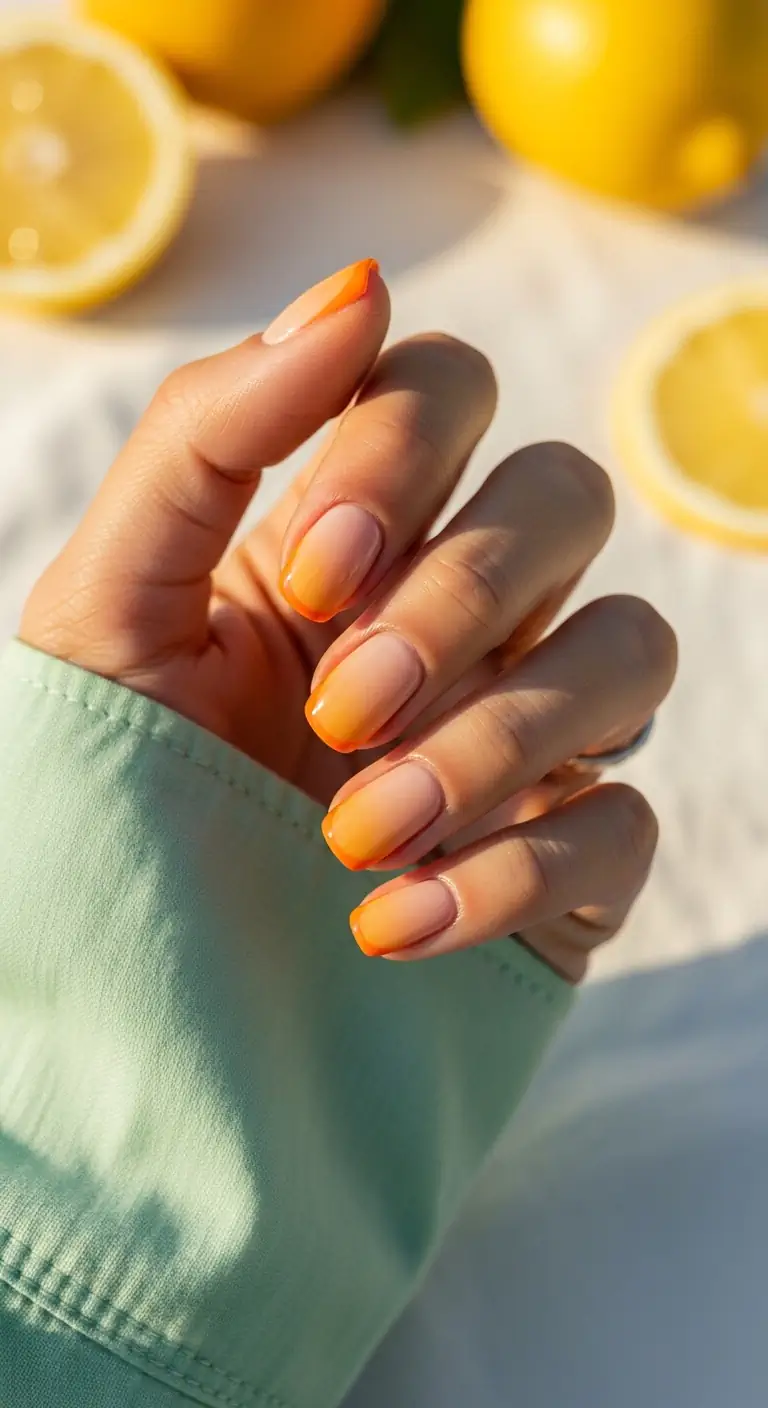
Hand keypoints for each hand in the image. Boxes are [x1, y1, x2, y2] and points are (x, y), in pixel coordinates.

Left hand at [21, 260, 676, 979]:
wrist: (123, 994)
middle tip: (337, 710)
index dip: (402, 455)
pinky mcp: (566, 863)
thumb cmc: (109, 787)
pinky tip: (390, 926)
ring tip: (351, 834)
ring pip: (628, 650)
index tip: (309, 575)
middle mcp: (457, 612)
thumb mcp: (110, 605)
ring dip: (494, 738)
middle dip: (457, 598)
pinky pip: (624, 822)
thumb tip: (353, 289)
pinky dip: (516, 872)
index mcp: (346, 531)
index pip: (447, 390)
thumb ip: (209, 436)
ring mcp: (526, 733)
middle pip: (565, 500)